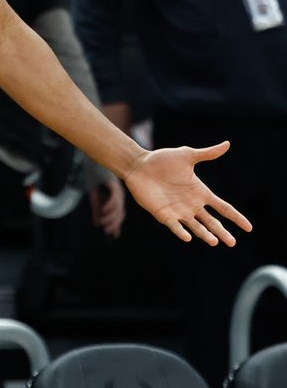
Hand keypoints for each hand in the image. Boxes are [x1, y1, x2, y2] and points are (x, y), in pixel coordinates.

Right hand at [88, 179, 125, 237]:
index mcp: (116, 197)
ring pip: (118, 206)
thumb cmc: (94, 176)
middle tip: (109, 231)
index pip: (119, 214)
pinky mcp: (113, 184)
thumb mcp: (94, 195)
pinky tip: (103, 211)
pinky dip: (109, 205)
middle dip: (115, 223)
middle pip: (120, 212)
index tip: (114, 234)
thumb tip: (97, 224)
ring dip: (111, 216)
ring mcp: (117, 189)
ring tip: (104, 223)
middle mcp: (119, 194)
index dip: (116, 224)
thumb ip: (97, 209)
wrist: (92, 161)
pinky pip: (114, 197)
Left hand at [122, 141, 251, 245]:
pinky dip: (180, 231)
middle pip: (212, 222)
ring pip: (196, 227)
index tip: (249, 228)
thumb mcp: (187, 156)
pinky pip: (174, 226)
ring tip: (214, 242)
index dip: (236, 217)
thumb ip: (207, 153)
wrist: (139, 165)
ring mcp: (178, 211)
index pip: (223, 208)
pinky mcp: (163, 214)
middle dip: (222, 232)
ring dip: (205, 235)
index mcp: (201, 192)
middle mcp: (192, 205)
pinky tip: (187, 237)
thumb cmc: (162, 160)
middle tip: (232, 243)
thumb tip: (227, 144)